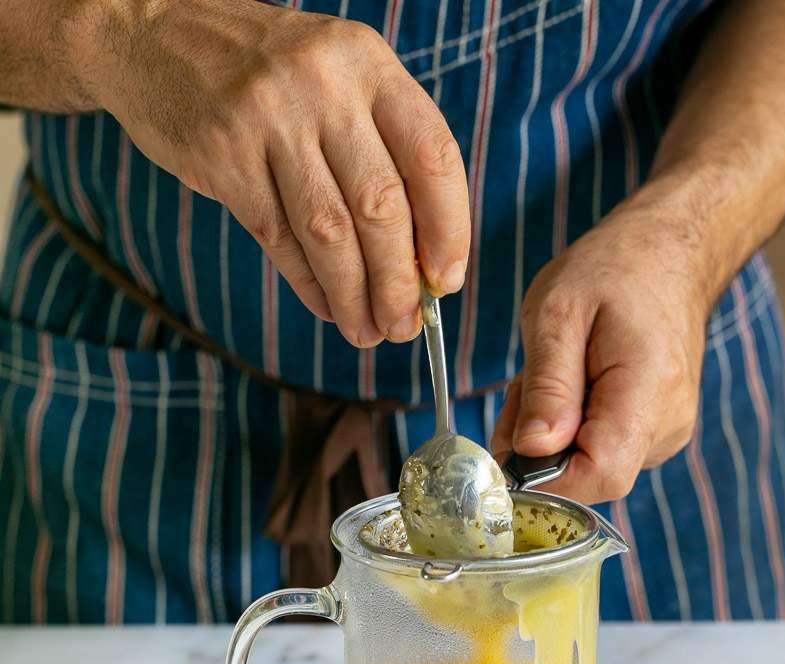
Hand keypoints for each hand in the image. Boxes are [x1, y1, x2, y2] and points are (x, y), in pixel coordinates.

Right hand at [84, 0, 469, 345]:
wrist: (156, 31)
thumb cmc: (264, 71)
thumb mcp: (335, 77)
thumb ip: (379, 148)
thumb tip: (419, 258)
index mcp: (368, 63)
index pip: (432, 156)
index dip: (449, 229)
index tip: (446, 280)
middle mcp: (324, 85)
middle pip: (380, 206)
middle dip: (398, 282)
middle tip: (403, 324)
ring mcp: (268, 119)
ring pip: (329, 232)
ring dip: (354, 295)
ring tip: (368, 331)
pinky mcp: (222, 156)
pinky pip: (278, 239)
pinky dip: (308, 284)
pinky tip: (328, 307)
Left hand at [491, 187, 709, 502]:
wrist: (669, 250)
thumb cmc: (613, 269)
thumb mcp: (558, 313)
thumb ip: (546, 387)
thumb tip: (530, 450)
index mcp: (648, 391)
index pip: (600, 475)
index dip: (546, 479)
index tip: (510, 446)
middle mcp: (667, 423)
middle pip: (588, 475)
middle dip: (538, 448)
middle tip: (525, 386)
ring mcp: (666, 431)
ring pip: (589, 465)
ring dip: (551, 433)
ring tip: (552, 373)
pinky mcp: (656, 431)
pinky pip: (601, 449)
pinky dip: (569, 426)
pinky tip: (571, 382)